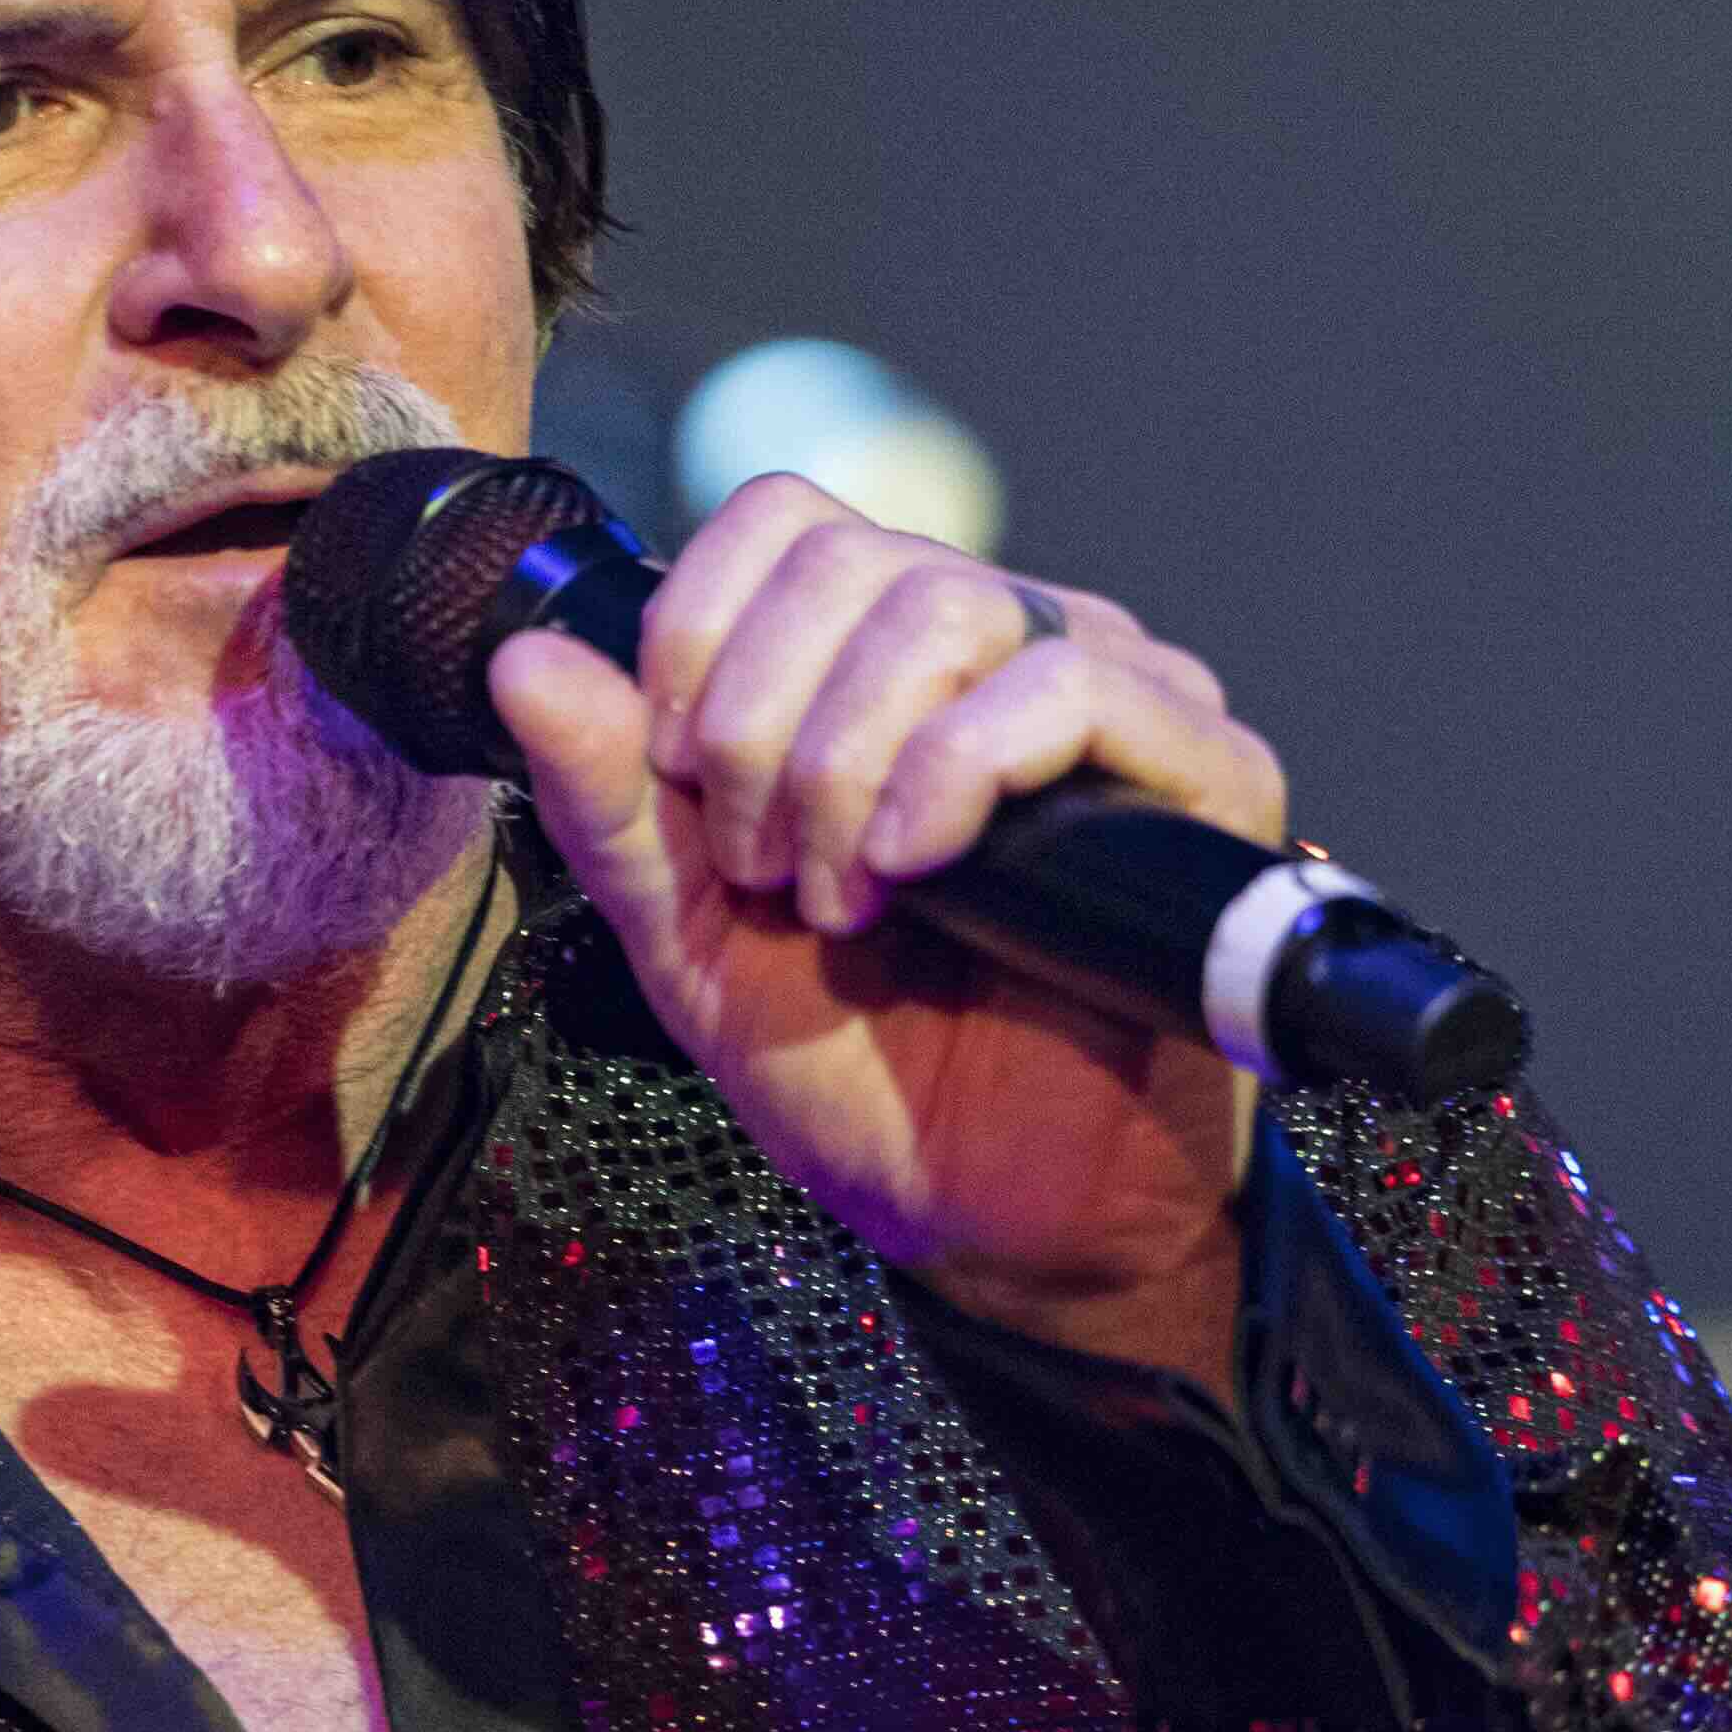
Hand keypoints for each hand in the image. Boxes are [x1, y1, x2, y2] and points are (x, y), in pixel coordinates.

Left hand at [485, 474, 1275, 1381]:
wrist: (988, 1213)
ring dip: (846, 761)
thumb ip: (612, 802)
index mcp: (882, 659)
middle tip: (762, 871)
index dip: (701, 627)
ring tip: (842, 899)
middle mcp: (1005, 647)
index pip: (787, 518)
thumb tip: (524, 657)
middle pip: (853, 561)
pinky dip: (960, 768)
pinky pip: (1077, 685)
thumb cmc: (860, 1070)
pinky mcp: (1206, 773)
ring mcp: (1113, 700)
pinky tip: (916, 865)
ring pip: (952, 606)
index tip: (681, 777)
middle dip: (758, 725)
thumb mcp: (690, 936)